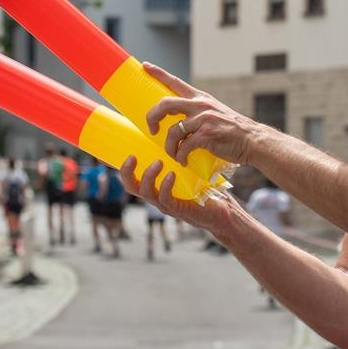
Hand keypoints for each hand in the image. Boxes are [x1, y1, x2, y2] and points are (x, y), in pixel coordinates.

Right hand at [120, 155, 239, 236]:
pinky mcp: (179, 210)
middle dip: (127, 172)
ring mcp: (167, 206)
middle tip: (132, 156)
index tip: (128, 152)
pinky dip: (165, 186)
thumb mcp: (188, 173)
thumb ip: (179, 161)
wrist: (223, 212)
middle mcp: (158, 198)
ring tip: (159, 162)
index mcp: (157, 189)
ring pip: (146, 193)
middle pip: (131, 187)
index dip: (124, 169)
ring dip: (149, 176)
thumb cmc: (205, 191)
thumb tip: (176, 136)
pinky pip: (165, 199)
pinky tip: (172, 174)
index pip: (132, 180)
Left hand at [142, 62, 260, 166]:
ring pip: (173, 131)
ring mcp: (203, 120)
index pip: (175, 82)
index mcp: (200, 98)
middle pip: (165, 104)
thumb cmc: (230, 130)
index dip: (158, 73)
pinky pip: (184, 147)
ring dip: (169, 147)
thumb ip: (197, 112)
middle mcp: (200, 106)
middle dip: (152, 117)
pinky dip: (180, 156)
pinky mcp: (207, 135)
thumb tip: (178, 122)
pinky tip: (184, 160)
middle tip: (152, 129)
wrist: (251, 140)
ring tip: (174, 154)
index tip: (145, 66)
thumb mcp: (213, 112)